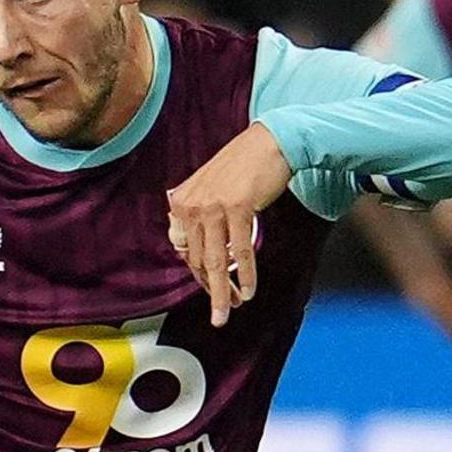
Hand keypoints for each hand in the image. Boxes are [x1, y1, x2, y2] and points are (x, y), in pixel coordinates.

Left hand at [165, 121, 293, 325]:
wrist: (270, 141)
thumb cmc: (243, 167)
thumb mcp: (210, 190)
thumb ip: (201, 217)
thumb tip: (201, 254)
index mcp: (182, 203)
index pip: (188, 251)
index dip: (201, 277)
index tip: (213, 293)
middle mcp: (192, 205)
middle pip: (200, 260)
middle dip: (213, 289)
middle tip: (223, 310)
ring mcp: (213, 206)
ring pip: (218, 261)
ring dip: (224, 290)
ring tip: (231, 309)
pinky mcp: (237, 207)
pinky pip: (241, 250)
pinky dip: (246, 274)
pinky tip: (249, 290)